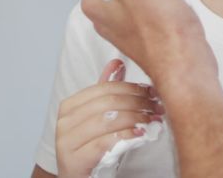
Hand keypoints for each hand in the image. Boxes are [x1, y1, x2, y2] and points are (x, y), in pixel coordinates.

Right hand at [55, 59, 164, 177]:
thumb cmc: (91, 147)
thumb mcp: (99, 118)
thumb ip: (106, 91)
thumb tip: (118, 62)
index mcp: (69, 106)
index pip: (105, 88)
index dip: (132, 88)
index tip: (153, 92)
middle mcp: (64, 121)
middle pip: (108, 103)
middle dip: (138, 102)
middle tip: (158, 106)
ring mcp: (66, 141)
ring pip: (107, 121)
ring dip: (136, 118)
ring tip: (154, 120)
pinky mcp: (74, 160)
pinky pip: (104, 142)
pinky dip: (126, 136)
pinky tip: (141, 135)